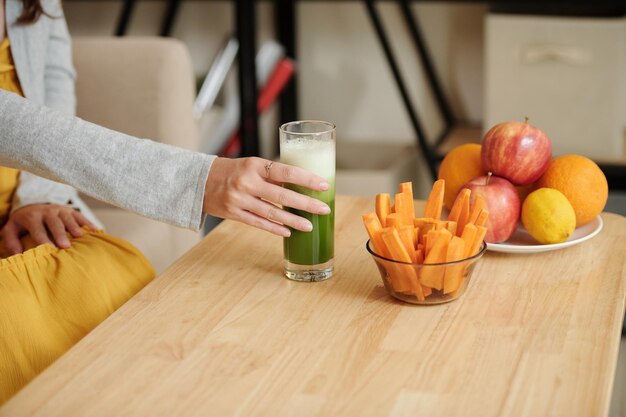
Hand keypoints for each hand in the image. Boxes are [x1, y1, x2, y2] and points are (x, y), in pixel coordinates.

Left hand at [1, 204, 96, 254]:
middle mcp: (47, 211)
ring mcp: (61, 209)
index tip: (50, 250)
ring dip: (75, 227)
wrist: (33, 204)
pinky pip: (80, 216)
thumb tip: (18, 254)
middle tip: (65, 245)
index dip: (43, 239)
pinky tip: (96, 231)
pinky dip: (88, 223)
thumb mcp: (11, 229)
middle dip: (60, 234)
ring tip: (81, 237)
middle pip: (55, 223)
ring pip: (68, 217)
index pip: (38, 229)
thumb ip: (11, 241)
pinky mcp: (71, 210)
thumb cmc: (24, 223)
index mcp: (32, 217)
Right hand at [203, 157, 330, 236]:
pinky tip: (288, 232)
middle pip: (283, 195)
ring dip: (293, 220)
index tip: (324, 185)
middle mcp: (247, 182)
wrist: (200, 181)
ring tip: (309, 226)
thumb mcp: (252, 165)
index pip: (287, 171)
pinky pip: (258, 223)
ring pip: (272, 212)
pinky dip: (274, 228)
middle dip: (306, 203)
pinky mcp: (233, 213)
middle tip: (324, 209)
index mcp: (255, 165)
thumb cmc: (232, 171)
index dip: (307, 179)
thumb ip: (273, 175)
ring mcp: (239, 199)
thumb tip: (302, 186)